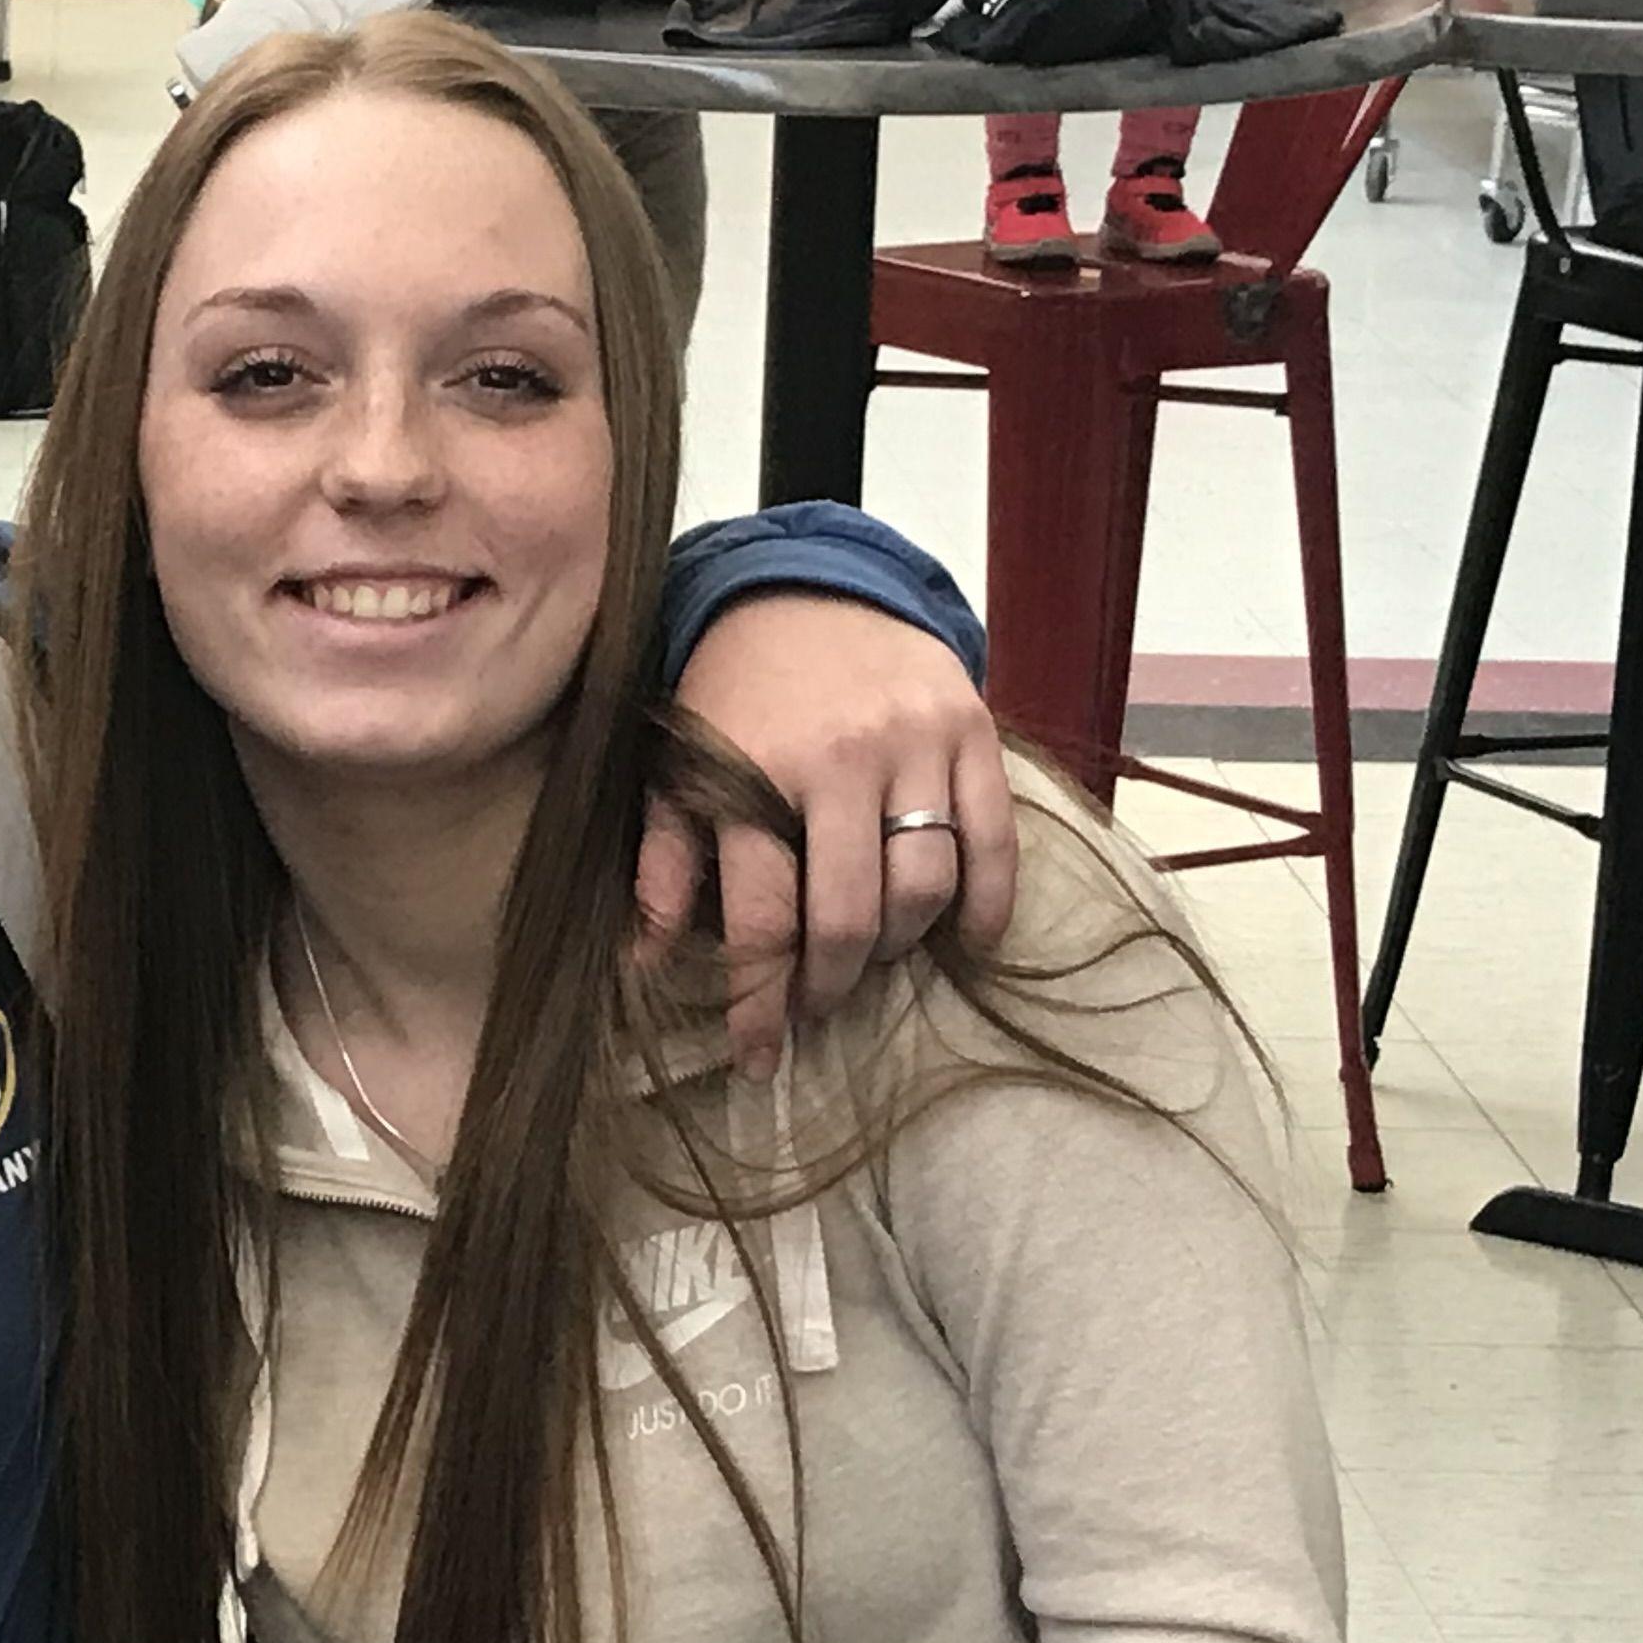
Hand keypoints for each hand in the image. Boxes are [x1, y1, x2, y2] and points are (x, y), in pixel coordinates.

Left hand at [639, 590, 1019, 1075]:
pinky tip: (968, 941)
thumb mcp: (677, 767)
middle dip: (830, 985)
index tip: (759, 1053)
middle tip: (818, 1009)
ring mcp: (915, 743)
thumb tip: (647, 965)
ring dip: (898, 946)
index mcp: (753, 771)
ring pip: (925, 886)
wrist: (809, 589)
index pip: (760, 918)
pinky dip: (988, 905)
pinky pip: (995, 840)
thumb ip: (664, 863)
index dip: (758, 1001)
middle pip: (849, 915)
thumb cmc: (732, 693)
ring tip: (871, 957)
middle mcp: (838, 759)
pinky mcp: (973, 729)